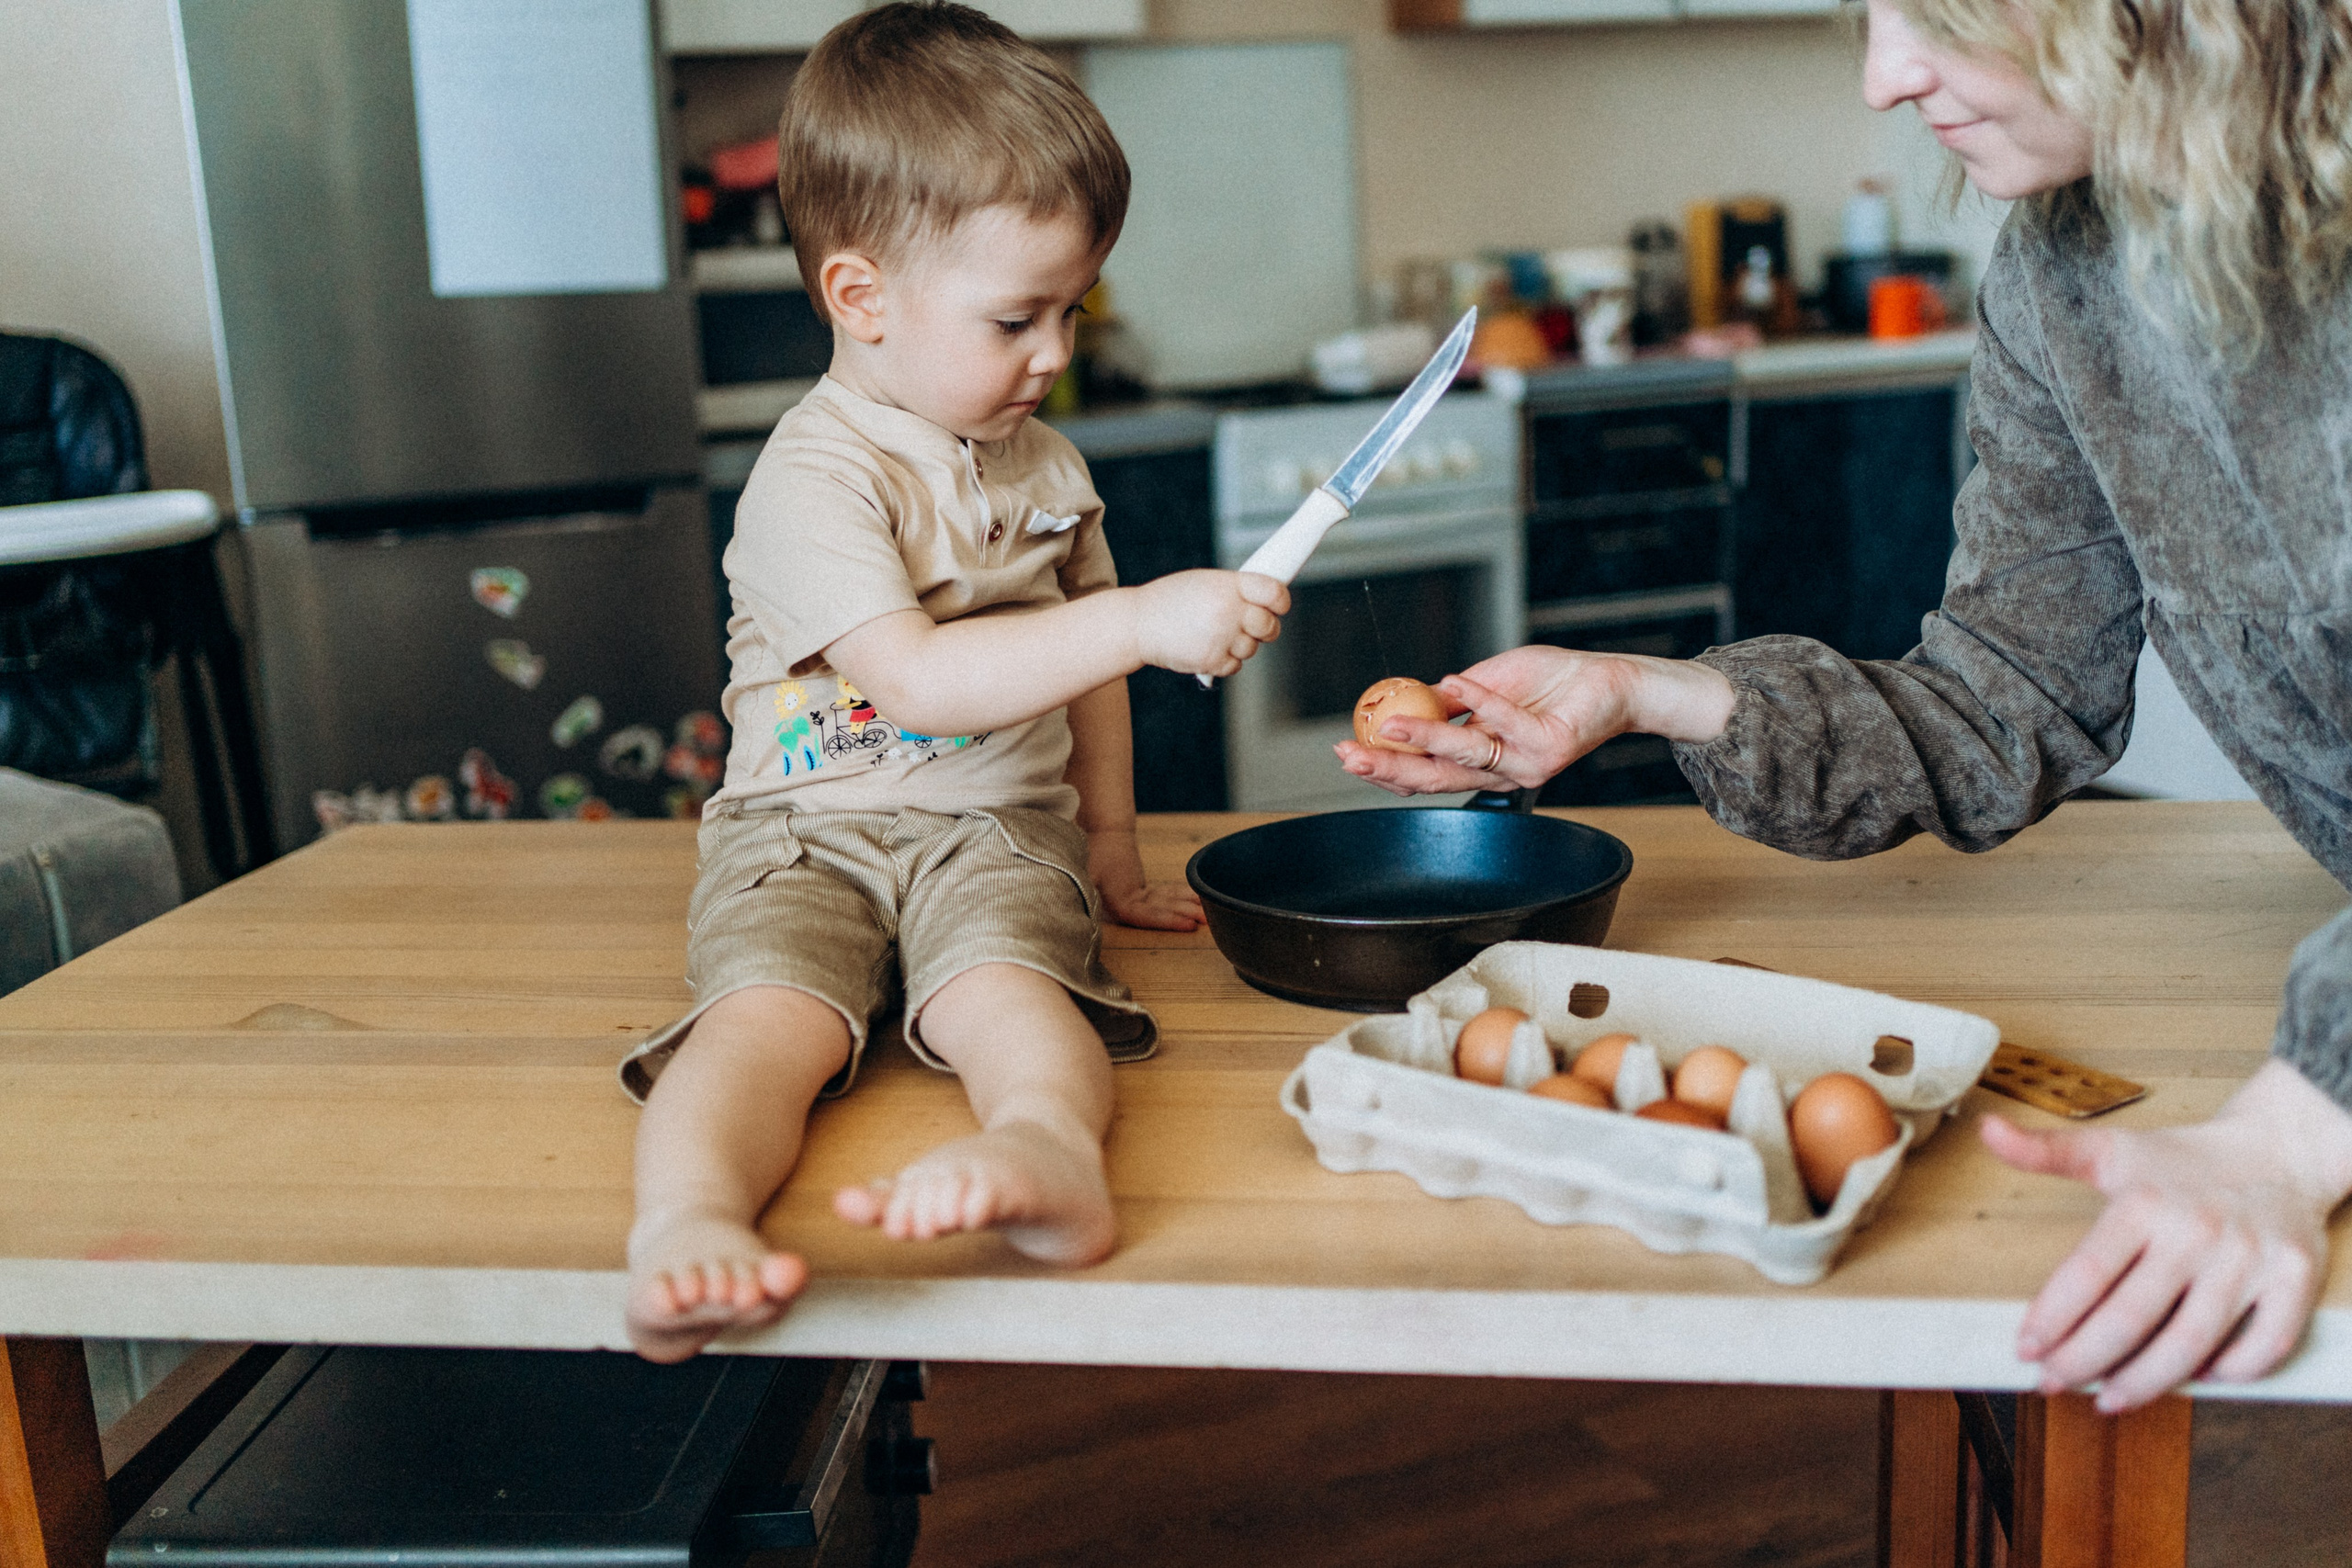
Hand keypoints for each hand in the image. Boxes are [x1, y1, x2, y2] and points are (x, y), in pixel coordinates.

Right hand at [1087, 827, 1202, 930]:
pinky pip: (1167, 895)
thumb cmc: (1092, 849)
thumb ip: (1090, 885)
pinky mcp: (1143, 894)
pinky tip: (1201, 899)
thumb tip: (1090, 899)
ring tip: (1210, 912)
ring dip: (1188, 907)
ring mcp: (1136, 900)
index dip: (1166, 921)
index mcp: (1114, 903)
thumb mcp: (1086, 870)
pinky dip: (1184, 895)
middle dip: (1184, 915)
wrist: (1099, 832)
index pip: (1144, 917)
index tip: (1189, 924)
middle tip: (1208, 919)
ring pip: (1166, 904)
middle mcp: (1125, 906)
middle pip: (1160, 912)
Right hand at [1132, 571, 1286, 678]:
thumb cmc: (1169, 600)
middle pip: (1269, 626)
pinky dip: (1225, 660)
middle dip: (1266, 628)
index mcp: (1228, 585)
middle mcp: (1228, 611)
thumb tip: (1264, 602)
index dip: (1282, 601)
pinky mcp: (1211, 660)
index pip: (1274, 593)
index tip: (1280, 605)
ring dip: (1241, 644)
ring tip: (1217, 634)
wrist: (1137, 624)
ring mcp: (1221, 637)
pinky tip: (1209, 647)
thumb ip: (1234, 591)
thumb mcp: (1204, 582)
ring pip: (1251, 648)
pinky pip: (1235, 665)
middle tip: (1254, 626)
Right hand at [1334, 645, 1735, 797]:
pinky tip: (1449, 683)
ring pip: (1463, 756)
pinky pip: (1503, 722)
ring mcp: (1524, 764)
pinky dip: (1475, 701)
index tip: (1349, 749)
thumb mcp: (1488, 683)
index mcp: (1481, 761)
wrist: (1612, 682)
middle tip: (1351, 754)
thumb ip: (1451, 699)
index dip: (1384, 765)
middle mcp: (1500, 772)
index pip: (1425, 773)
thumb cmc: (1554, 681)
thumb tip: (1404, 700)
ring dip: (1422, 739)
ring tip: (1387, 723)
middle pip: (1434, 778)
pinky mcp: (1548, 747)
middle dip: (1387, 767)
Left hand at [1982, 1059, 2351, 1409]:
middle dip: (2083, 1360)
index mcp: (2145, 1203)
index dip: (2051, 1318)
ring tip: (2108, 1399)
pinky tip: (2195, 1379)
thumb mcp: (2110, 1149)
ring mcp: (2250, 1260)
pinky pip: (2265, 1346)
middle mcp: (2197, 1233)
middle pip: (2131, 1319)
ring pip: (2191, 1344)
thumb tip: (1985, 1130)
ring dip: (2144, 1382)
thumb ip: (2045, 1151)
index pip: (2087, 1274)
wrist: (2279, 1149)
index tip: (2024, 1349)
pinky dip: (2230, 1372)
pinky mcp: (2296, 1280)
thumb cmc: (2182, 1160)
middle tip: (2052, 1382)